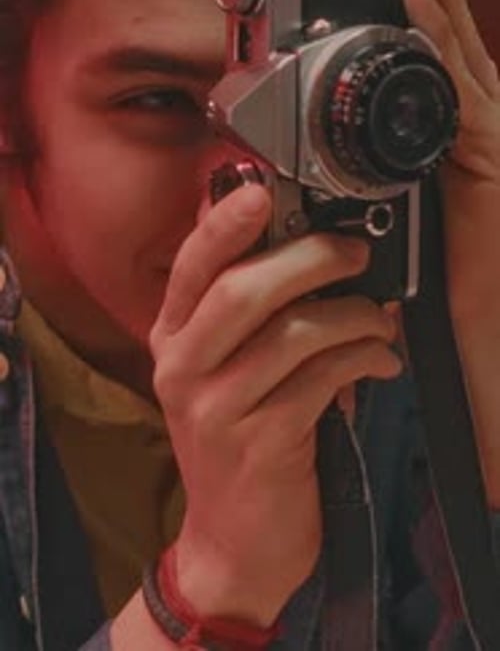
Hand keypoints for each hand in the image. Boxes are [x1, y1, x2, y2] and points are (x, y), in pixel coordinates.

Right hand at [149, 184, 399, 625]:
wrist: (235, 541)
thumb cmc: (240, 440)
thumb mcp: (227, 371)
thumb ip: (251, 313)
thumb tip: (307, 244)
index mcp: (173, 339)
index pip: (191, 267)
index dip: (223, 225)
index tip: (260, 191)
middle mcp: (183, 369)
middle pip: (241, 291)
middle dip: (308, 258)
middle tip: (355, 252)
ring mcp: (216, 410)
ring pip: (291, 334)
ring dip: (351, 315)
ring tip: (378, 321)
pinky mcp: (259, 445)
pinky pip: (321, 380)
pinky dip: (363, 359)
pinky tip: (381, 362)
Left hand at [369, 0, 499, 504]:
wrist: (483, 338)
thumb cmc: (438, 280)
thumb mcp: (395, 208)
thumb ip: (379, 166)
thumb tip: (341, 144)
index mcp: (444, 130)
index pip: (427, 46)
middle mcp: (472, 123)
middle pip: (447, 28)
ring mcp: (488, 138)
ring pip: (457, 49)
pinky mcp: (490, 162)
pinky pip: (459, 93)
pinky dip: (439, 47)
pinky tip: (416, 5)